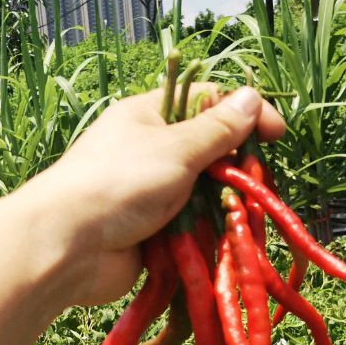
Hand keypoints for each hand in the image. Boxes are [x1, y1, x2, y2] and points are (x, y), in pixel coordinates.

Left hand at [27, 85, 284, 307]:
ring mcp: (149, 195)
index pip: (208, 102)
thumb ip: (217, 129)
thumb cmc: (118, 183)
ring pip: (202, 196)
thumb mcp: (176, 148)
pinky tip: (222, 244)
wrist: (68, 247)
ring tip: (240, 219)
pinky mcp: (150, 233)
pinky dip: (205, 237)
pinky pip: (189, 231)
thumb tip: (252, 97)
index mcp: (150, 116)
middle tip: (256, 186)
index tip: (277, 135)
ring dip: (222, 209)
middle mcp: (150, 151)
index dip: (245, 114)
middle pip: (209, 153)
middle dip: (236, 170)